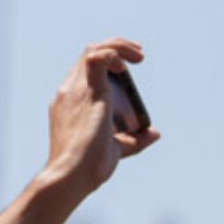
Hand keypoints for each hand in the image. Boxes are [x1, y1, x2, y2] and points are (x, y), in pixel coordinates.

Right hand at [40, 39, 158, 198]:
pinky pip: (98, 57)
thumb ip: (133, 140)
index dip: (105, 62)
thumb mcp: (115, 149)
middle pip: (89, 54)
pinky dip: (115, 54)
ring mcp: (76, 90)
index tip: (126, 69)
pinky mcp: (88, 92)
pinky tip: (127, 66)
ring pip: (94, 49)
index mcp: (70, 103)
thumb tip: (154, 133)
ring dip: (118, 47)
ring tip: (138, 56)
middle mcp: (70, 92)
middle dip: (115, 48)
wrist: (71, 176)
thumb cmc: (87, 168)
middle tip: (138, 57)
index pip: (84, 70)